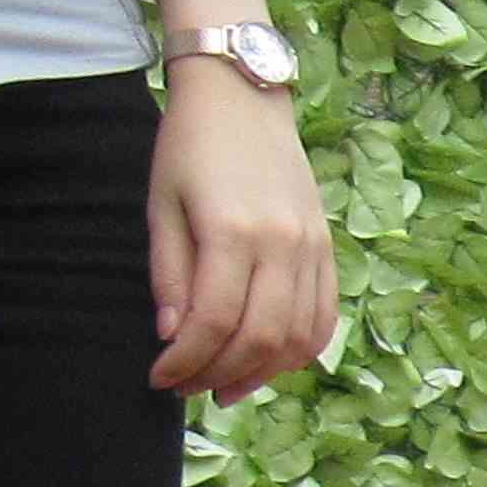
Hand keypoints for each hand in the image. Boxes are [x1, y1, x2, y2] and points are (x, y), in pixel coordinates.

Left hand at [147, 58, 339, 400]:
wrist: (244, 98)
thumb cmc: (189, 147)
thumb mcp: (161, 206)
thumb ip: (169, 274)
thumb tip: (171, 337)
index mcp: (233, 231)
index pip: (214, 321)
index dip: (185, 361)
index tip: (159, 378)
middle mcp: (282, 245)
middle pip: (260, 338)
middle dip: (219, 374)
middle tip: (187, 388)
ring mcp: (312, 248)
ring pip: (299, 337)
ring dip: (261, 373)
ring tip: (225, 385)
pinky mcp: (327, 248)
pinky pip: (324, 317)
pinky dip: (299, 350)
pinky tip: (268, 360)